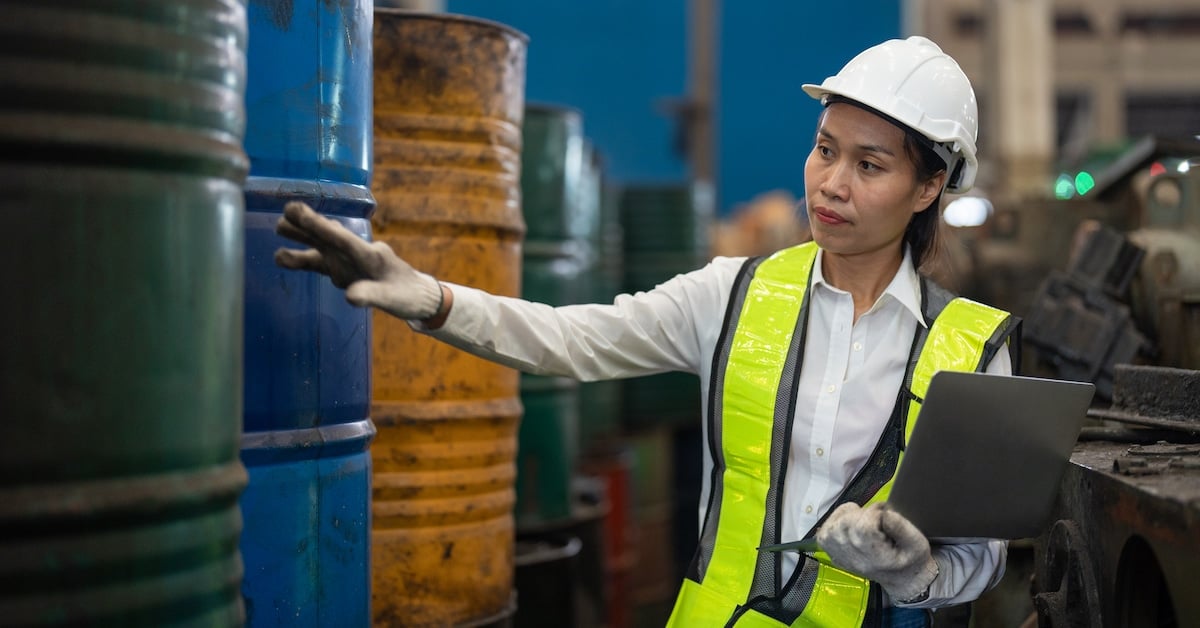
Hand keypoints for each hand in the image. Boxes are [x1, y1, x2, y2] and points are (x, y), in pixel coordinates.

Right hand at [274, 201, 443, 320]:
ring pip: (322, 247)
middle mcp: (357, 253)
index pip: (342, 239)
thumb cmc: (408, 295)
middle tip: (286, 211)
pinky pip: (321, 263)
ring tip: (278, 227)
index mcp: (371, 255)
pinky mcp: (345, 271)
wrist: (419, 297)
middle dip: (308, 225)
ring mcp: (349, 262)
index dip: (319, 226)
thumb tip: (349, 296)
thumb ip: (372, 295)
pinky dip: (303, 260)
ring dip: (302, 238)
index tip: (298, 211)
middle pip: (329, 238)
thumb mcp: (393, 299)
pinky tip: (283, 257)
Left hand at [815, 502, 937, 602]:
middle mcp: (848, 552)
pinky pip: (827, 526)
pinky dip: (838, 521)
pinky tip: (852, 528)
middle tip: (878, 523)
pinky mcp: (829, 550)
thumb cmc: (909, 559)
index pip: (866, 519)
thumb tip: (884, 513)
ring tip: (866, 526)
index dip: (878, 512)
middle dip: (865, 512)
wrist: (900, 579)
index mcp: (870, 552)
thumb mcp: (917, 543)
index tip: (888, 518)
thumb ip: (901, 526)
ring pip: (837, 517)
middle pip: (849, 517)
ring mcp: (835, 552)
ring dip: (851, 515)